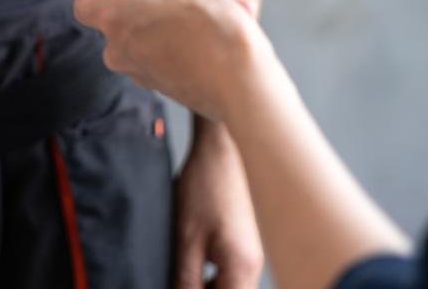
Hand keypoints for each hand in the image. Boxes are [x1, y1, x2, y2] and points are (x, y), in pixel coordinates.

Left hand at [73, 0, 269, 120]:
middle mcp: (120, 50)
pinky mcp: (166, 84)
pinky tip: (235, 16)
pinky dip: (197, 33)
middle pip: (129, 12)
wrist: (244, 88)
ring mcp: (142, 70)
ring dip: (189, 8)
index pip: (85, 3)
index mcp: (115, 21)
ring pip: (159, 28)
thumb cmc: (210, 34)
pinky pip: (176, 48)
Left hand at [174, 122, 262, 288]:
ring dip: (203, 286)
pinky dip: (207, 275)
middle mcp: (252, 265)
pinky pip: (225, 272)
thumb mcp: (186, 239)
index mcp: (241, 268)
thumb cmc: (204, 188)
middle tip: (175, 279)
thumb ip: (184, 278)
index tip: (176, 287)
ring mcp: (248, 254)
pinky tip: (187, 264)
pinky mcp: (241, 244)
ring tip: (178, 273)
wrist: (218, 152)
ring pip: (226, 286)